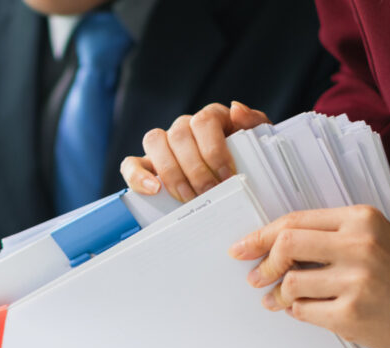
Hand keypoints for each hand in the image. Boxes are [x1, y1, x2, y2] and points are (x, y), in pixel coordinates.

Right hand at [121, 102, 270, 201]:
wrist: (239, 186)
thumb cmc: (247, 165)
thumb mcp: (259, 144)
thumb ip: (253, 124)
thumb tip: (236, 108)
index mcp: (211, 118)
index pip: (204, 121)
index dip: (214, 149)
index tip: (227, 176)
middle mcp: (184, 127)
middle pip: (179, 135)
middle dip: (195, 169)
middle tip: (209, 192)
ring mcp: (163, 146)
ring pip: (154, 142)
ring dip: (170, 172)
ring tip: (187, 197)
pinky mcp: (147, 165)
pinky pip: (131, 164)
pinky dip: (138, 176)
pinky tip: (153, 191)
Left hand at [229, 205, 389, 347]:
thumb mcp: (370, 236)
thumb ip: (326, 234)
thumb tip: (270, 243)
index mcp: (360, 219)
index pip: (294, 221)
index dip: (260, 236)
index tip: (241, 248)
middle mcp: (359, 245)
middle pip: (286, 245)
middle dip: (265, 263)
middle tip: (257, 277)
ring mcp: (356, 281)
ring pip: (291, 282)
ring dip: (279, 294)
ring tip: (279, 300)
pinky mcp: (351, 313)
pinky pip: (303, 311)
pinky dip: (297, 311)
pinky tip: (303, 310)